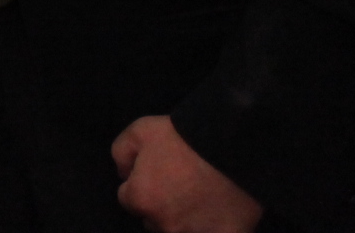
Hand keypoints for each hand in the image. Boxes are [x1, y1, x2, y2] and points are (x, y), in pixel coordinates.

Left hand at [112, 116, 260, 232]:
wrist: (233, 146)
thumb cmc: (182, 137)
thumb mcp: (140, 131)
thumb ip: (122, 153)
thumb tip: (124, 174)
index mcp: (141, 199)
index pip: (129, 199)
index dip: (141, 185)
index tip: (157, 174)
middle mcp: (164, 224)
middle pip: (154, 220)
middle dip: (161, 206)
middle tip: (179, 185)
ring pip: (180, 230)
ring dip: (184, 219)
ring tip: (200, 198)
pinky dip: (212, 228)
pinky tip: (217, 216)